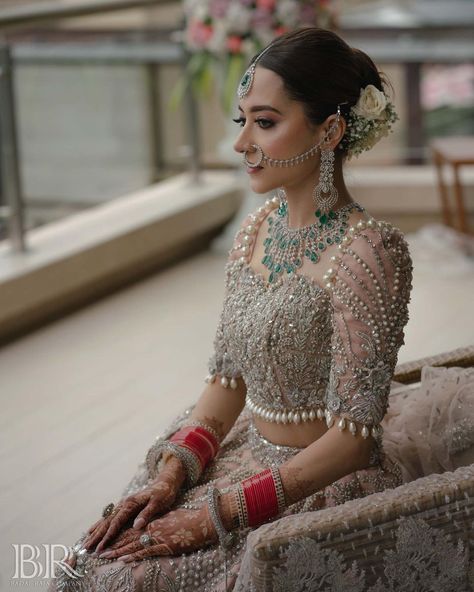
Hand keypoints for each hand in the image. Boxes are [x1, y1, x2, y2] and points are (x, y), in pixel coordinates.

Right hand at [83, 457, 185, 553]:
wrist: (165, 482)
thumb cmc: (164, 493)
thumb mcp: (158, 502)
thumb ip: (147, 513)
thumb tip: (136, 526)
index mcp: (131, 503)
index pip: (116, 522)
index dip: (107, 536)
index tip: (100, 548)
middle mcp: (124, 503)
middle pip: (107, 522)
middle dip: (96, 536)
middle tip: (85, 548)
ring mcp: (123, 504)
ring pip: (106, 520)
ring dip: (95, 532)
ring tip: (84, 543)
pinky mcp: (125, 506)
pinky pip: (109, 517)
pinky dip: (100, 525)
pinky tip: (92, 530)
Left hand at [96, 505, 217, 561]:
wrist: (205, 522)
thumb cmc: (189, 520)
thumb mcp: (170, 519)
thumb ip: (158, 523)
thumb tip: (147, 527)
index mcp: (153, 521)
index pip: (130, 528)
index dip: (116, 533)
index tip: (103, 539)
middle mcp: (153, 527)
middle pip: (128, 536)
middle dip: (111, 543)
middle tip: (96, 549)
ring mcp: (159, 536)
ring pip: (134, 543)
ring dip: (118, 550)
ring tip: (104, 555)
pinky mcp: (167, 545)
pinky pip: (147, 550)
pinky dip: (134, 555)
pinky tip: (123, 559)